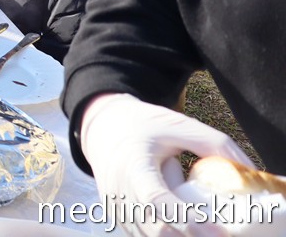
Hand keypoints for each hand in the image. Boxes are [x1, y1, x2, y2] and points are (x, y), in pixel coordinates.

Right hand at [81, 94, 249, 236]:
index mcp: (132, 165)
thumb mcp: (177, 125)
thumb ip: (213, 144)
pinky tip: (184, 227)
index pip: (157, 201)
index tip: (219, 232)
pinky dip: (167, 236)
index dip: (187, 221)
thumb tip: (248, 170)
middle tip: (220, 234)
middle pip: (157, 229)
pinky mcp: (119, 218)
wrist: (102, 127)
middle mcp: (119, 191)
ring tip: (202, 226)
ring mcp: (117, 208)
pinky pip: (145, 236)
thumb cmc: (142, 125)